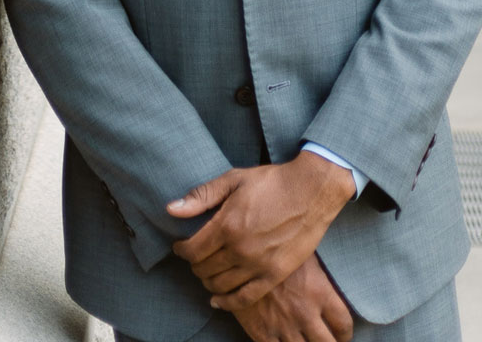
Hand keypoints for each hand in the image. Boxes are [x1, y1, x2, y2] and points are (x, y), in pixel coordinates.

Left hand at [167, 152, 355, 309]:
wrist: (310, 191)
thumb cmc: (271, 182)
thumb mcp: (233, 179)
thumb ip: (201, 196)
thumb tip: (170, 209)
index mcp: (227, 224)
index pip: (192, 250)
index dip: (181, 250)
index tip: (180, 246)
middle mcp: (240, 249)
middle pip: (204, 269)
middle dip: (194, 264)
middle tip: (194, 257)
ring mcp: (258, 265)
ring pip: (221, 285)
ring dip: (208, 281)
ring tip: (206, 272)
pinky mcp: (275, 274)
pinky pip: (245, 298)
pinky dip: (228, 302)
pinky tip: (218, 300)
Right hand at [230, 254, 353, 341]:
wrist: (234, 250)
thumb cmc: (271, 244)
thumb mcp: (299, 252)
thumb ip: (315, 273)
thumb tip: (326, 281)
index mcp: (318, 291)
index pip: (343, 323)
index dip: (345, 334)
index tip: (341, 335)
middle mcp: (305, 312)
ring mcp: (283, 325)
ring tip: (306, 341)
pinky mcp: (261, 332)